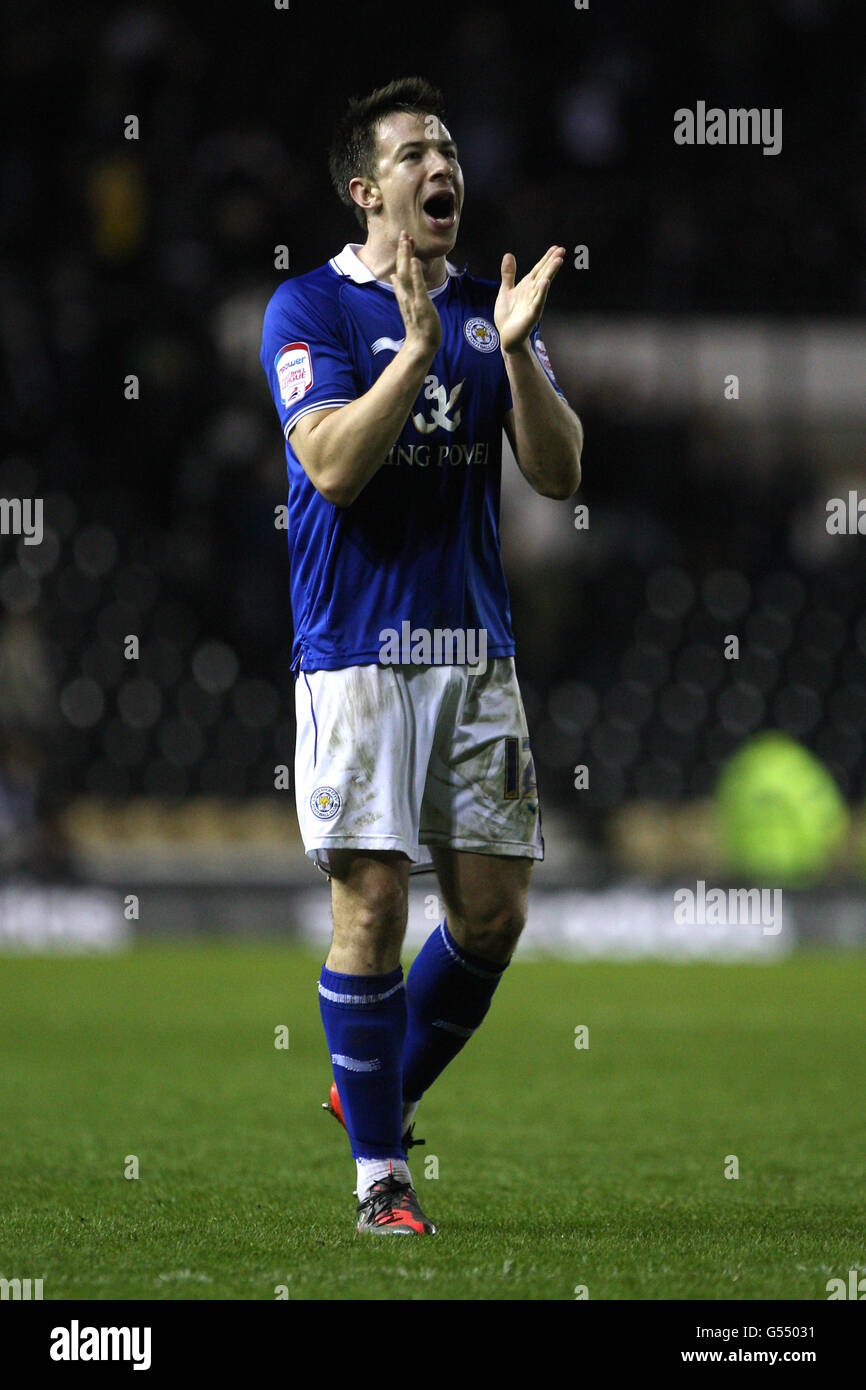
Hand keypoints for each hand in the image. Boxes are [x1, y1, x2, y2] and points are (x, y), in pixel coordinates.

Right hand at [391, 230, 441, 359]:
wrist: (420, 346)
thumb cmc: (418, 326)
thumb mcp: (409, 304)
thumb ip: (401, 289)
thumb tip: (394, 276)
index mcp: (403, 293)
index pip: (401, 269)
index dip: (402, 254)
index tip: (405, 238)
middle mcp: (405, 294)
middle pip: (401, 268)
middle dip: (402, 250)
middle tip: (403, 232)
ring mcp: (412, 299)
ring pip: (406, 274)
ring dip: (406, 256)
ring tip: (406, 240)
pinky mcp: (420, 305)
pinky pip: (418, 287)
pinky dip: (415, 273)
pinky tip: (414, 260)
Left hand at [495, 245, 564, 353]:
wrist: (507, 337)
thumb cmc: (508, 315)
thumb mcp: (505, 290)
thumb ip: (508, 274)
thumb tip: (509, 254)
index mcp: (527, 286)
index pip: (539, 269)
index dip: (546, 258)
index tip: (556, 247)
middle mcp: (533, 293)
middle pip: (544, 274)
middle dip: (552, 262)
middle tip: (562, 250)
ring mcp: (533, 303)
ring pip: (543, 285)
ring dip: (550, 273)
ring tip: (558, 260)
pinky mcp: (531, 315)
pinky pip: (538, 302)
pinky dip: (542, 292)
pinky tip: (545, 282)